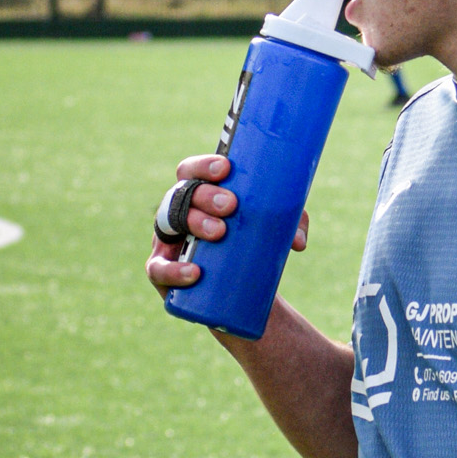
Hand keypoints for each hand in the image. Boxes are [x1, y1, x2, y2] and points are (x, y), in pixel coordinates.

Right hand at [144, 153, 308, 298]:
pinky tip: (194, 272)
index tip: (226, 168)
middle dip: (205, 196)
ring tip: (219, 232)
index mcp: (199, 195)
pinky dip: (173, 270)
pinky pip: (158, 269)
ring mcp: (168, 241)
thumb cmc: (252, 246)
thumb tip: (298, 241)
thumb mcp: (274, 230)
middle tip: (231, 206)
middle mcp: (178, 213)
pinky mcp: (163, 271)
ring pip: (169, 223)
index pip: (191, 171)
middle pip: (181, 194)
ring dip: (194, 222)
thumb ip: (292, 226)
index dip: (203, 166)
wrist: (237, 291)